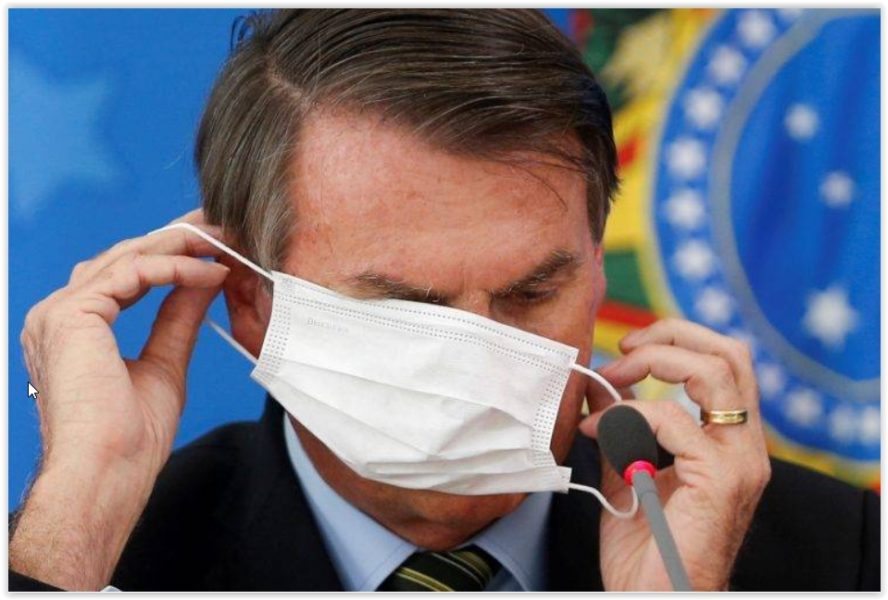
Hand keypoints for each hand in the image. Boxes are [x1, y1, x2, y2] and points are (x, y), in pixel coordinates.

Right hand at [10, 210, 228, 589]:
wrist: (107, 475)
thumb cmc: (130, 440)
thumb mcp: (165, 363)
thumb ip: (178, 318)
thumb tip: (204, 281)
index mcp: (75, 330)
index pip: (124, 274)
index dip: (171, 257)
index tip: (215, 249)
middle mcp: (59, 315)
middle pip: (123, 257)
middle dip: (177, 239)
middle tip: (222, 227)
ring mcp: (58, 313)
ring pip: (127, 257)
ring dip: (180, 246)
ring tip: (223, 241)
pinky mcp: (70, 315)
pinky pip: (131, 273)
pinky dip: (174, 269)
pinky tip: (208, 271)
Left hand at [580, 318, 770, 590]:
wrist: (654, 599)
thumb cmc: (646, 551)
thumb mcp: (629, 473)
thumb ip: (623, 430)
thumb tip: (601, 389)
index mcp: (729, 442)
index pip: (724, 363)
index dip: (675, 342)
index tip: (626, 352)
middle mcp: (745, 447)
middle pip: (729, 354)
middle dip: (671, 335)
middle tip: (625, 350)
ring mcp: (739, 461)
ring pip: (716, 372)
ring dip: (656, 362)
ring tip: (614, 375)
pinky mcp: (720, 479)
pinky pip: (673, 419)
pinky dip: (629, 414)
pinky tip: (598, 430)